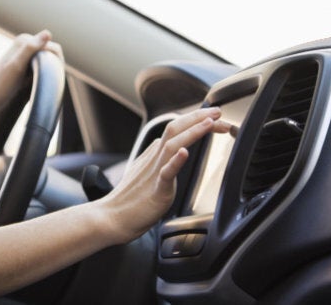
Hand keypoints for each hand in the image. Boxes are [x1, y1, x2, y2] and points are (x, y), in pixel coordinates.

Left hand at [0, 30, 62, 113]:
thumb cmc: (0, 85)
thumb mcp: (17, 66)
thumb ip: (30, 48)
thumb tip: (48, 33)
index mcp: (24, 40)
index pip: (53, 48)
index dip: (56, 64)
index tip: (48, 79)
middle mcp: (24, 45)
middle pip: (51, 56)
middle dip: (53, 69)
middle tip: (44, 84)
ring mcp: (24, 57)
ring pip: (47, 64)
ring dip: (48, 74)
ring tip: (39, 86)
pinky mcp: (23, 68)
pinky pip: (41, 71)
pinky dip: (42, 79)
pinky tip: (36, 87)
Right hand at [98, 107, 230, 242]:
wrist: (113, 218)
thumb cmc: (130, 201)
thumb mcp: (145, 172)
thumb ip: (157, 159)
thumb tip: (169, 147)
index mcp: (153, 155)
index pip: (176, 130)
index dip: (195, 121)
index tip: (214, 119)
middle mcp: (154, 158)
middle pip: (175, 128)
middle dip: (198, 117)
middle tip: (217, 111)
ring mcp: (154, 172)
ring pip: (172, 144)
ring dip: (192, 131)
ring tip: (209, 123)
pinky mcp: (156, 189)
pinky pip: (166, 172)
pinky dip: (176, 161)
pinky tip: (184, 152)